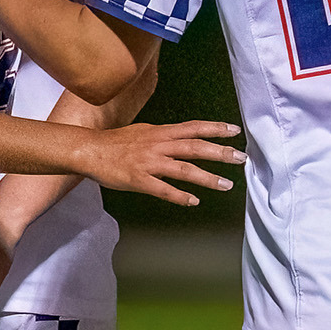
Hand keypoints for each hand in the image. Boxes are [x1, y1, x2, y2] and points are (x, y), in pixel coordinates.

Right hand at [76, 120, 244, 205]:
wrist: (89, 150)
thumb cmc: (116, 142)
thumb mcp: (144, 131)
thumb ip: (165, 135)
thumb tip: (182, 136)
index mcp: (161, 133)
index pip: (194, 128)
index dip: (215, 128)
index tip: (235, 131)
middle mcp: (159, 146)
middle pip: (195, 147)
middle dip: (220, 152)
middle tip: (241, 158)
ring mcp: (149, 163)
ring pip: (183, 170)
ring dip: (207, 178)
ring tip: (226, 184)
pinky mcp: (138, 180)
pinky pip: (162, 190)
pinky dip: (179, 196)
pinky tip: (193, 201)